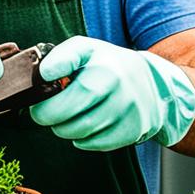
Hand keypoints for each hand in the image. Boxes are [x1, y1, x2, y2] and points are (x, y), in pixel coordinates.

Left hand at [29, 36, 194, 150]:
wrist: (154, 83)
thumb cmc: (109, 66)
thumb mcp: (88, 50)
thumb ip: (62, 57)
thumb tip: (42, 75)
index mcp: (103, 63)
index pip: (71, 64)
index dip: (54, 71)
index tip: (44, 78)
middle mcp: (118, 84)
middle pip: (69, 109)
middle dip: (47, 114)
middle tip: (41, 113)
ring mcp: (128, 109)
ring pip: (79, 131)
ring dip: (62, 128)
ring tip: (63, 119)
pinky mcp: (132, 130)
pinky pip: (95, 143)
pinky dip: (82, 139)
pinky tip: (84, 126)